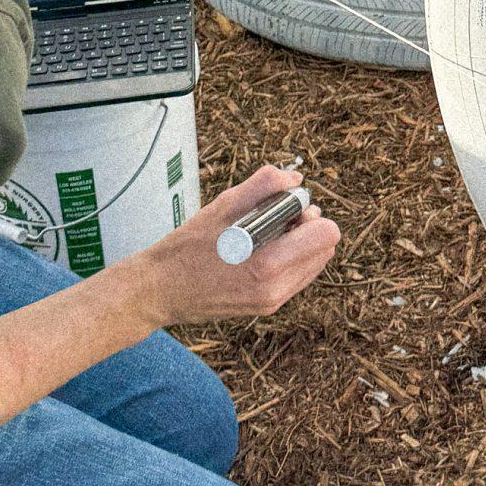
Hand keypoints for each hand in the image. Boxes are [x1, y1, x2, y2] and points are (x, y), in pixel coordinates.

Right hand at [127, 164, 339, 327]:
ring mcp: (272, 301)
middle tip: (275, 218)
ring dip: (299, 243)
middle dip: (307, 227)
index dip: (308, 212)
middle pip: (325, 248)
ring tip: (264, 235)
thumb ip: (264, 186)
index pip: (326, 234)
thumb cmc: (186, 247)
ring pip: (314, 262)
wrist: (159, 290)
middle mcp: (276, 289)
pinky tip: (260, 250)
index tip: (285, 206)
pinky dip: (289, 258)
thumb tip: (295, 178)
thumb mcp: (222, 207)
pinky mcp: (267, 306)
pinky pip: (298, 276)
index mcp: (267, 265)